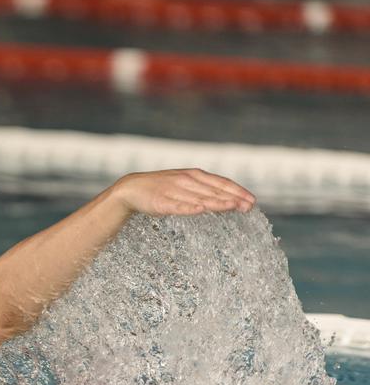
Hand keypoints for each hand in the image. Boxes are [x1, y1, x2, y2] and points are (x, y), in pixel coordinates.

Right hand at [111, 169, 255, 216]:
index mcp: (194, 175)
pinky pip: (178, 206)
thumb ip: (204, 190)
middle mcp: (187, 180)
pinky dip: (189, 207)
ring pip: (200, 198)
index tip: (252, 201)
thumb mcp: (185, 184)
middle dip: (233, 198)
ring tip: (233, 206)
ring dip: (217, 202)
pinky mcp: (161, 202)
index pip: (221, 183)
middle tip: (249, 207)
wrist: (132, 188)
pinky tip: (200, 210)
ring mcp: (174, 191)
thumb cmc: (162, 188)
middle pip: (214, 190)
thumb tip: (228, 199)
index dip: (238, 191)